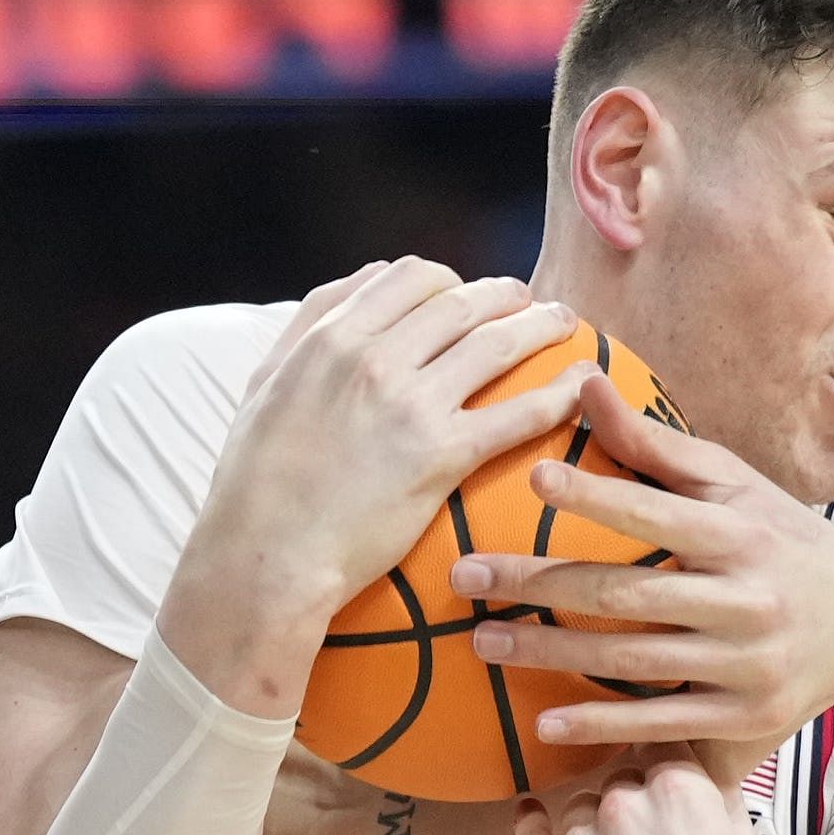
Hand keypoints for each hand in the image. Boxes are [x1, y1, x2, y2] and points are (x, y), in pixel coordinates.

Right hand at [156, 261, 588, 712]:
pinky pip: (516, 413)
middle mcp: (374, 360)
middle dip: (504, 295)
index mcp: (330, 339)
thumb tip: (358, 284)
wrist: (264, 557)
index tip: (461, 296)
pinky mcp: (442, 457)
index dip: (446, 280)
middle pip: (461, 300)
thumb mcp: (262, 387)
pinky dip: (557, 395)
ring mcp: (411, 406)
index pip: (407, 277)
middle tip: (526, 304)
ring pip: (497, 342)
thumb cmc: (254, 482)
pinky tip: (579, 388)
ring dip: (542, 326)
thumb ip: (305, 328)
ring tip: (565, 326)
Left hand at [458, 376, 833, 756]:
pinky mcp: (745, 716)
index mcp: (741, 535)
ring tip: (482, 642)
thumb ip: (655, 445)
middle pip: (626, 593)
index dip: (597, 497)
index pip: (657, 513)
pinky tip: (543, 723)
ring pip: (633, 661)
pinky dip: (602, 725)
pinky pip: (661, 721)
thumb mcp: (732, 487)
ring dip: (550, 654)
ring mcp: (748, 663)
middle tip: (466, 576)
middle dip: (539, 585)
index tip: (535, 478)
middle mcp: (747, 599)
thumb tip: (586, 380)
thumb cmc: (777, 539)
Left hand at [510, 757, 790, 834]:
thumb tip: (693, 769)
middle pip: (619, 779)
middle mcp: (628, 807)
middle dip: (633, 800)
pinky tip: (530, 815)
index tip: (660, 771)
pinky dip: (529, 825)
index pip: (661, 745)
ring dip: (593, 825)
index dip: (662, 761)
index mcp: (684, 791)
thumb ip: (714, 800)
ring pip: (578, 810)